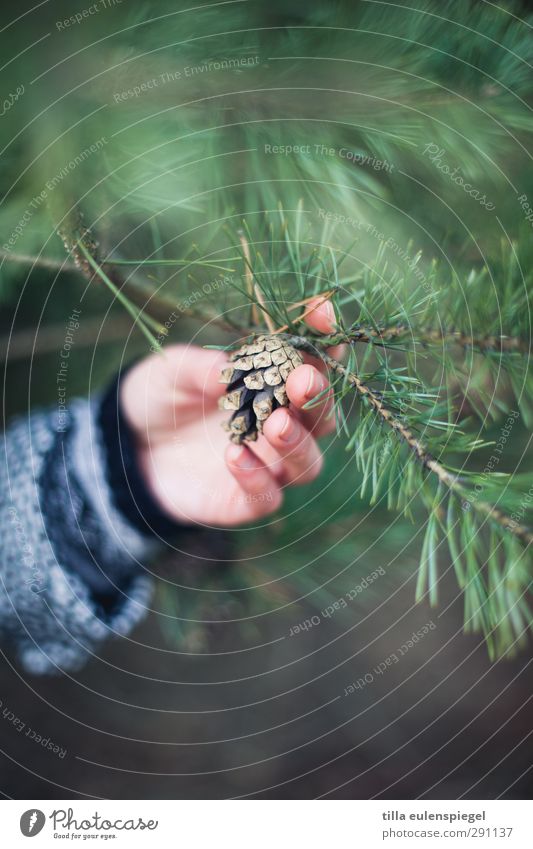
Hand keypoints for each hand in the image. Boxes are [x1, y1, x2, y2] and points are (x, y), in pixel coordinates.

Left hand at [120, 298, 336, 526]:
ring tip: (274, 424)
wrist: (128, 450)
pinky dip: (258, 478)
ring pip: (309, 463)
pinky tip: (234, 455)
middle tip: (302, 381)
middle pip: (322, 416)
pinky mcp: (246, 499)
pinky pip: (269, 496)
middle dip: (319, 397)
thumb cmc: (159, 400)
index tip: (322, 314)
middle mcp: (280, 424)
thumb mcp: (170, 372)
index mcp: (272, 384)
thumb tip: (227, 369)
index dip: (323, 338)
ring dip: (298, 442)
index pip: (312, 362)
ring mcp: (268, 465)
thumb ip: (199, 368)